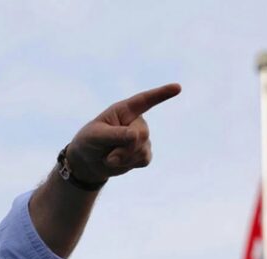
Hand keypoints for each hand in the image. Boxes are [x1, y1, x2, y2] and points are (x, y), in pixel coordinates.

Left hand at [65, 83, 180, 183]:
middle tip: (109, 156)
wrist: (89, 162)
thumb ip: (115, 135)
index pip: (144, 100)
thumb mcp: (96, 136)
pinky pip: (144, 160)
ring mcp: (142, 137)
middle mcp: (136, 121)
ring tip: (110, 157)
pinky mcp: (143, 152)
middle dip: (125, 148)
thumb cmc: (89, 142)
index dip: (161, 94)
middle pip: (142, 134)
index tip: (177, 87)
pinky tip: (120, 161)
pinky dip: (129, 164)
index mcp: (124, 110)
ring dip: (124, 158)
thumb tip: (136, 136)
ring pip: (142, 149)